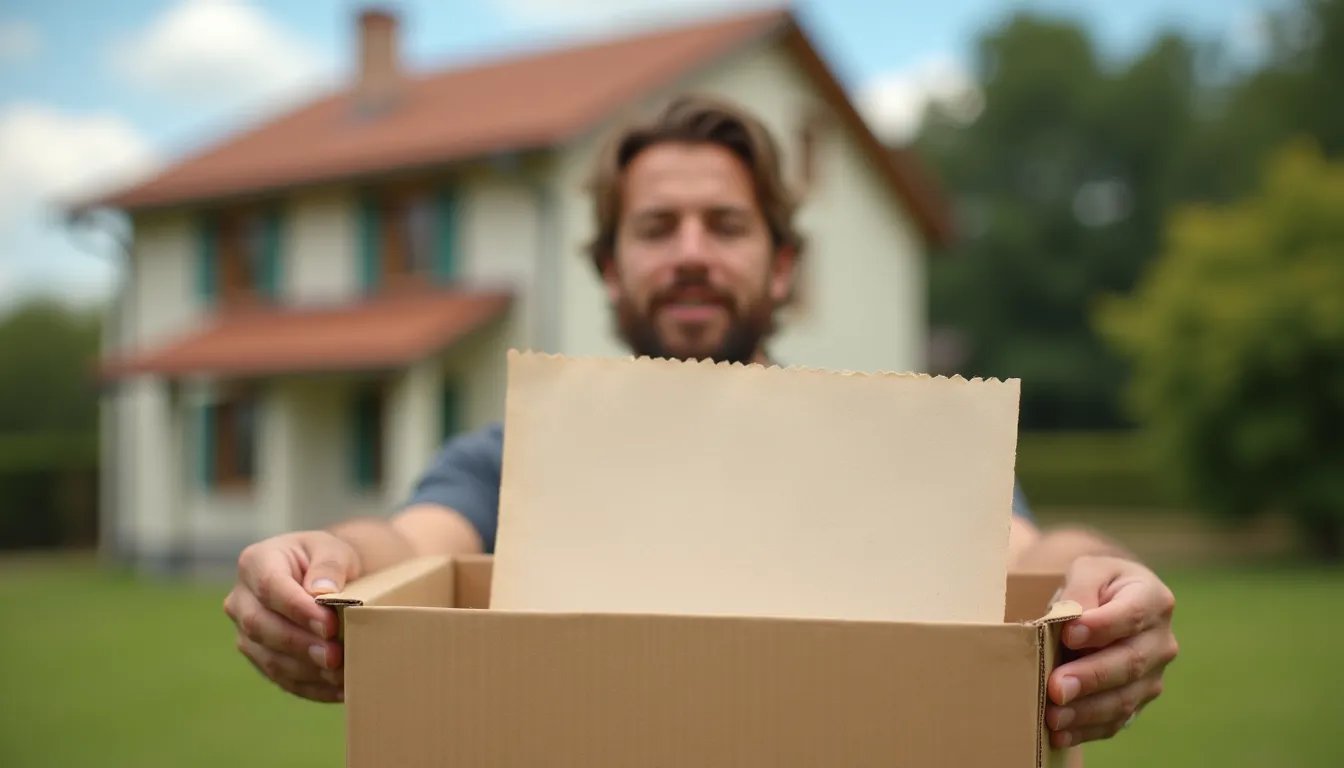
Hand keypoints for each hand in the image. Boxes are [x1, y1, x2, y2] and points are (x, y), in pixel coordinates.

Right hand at [223, 531, 361, 701]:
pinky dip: (310, 687)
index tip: (329, 625)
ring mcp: (245, 632)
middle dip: (300, 644)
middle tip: (335, 656)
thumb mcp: (333, 550)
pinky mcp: (260, 657)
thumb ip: (329, 565)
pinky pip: (280, 678)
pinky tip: (338, 689)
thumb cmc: (326, 561)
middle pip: (261, 626)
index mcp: (255, 563)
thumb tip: (321, 591)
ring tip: (340, 674)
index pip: (269, 587)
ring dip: (306, 670)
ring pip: (268, 658)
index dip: (298, 609)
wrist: (323, 579)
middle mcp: (241, 599)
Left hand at [1045, 555, 1177, 747]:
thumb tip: (1071, 619)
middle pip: (1130, 663)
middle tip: (1056, 687)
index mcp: (1154, 600)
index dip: (1102, 626)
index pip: (1132, 615)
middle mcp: (1161, 641)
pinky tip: (1060, 734)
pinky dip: (1087, 730)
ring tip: (1053, 715)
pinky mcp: (1138, 699)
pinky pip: (1117, 720)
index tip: (1069, 634)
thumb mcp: (1088, 570)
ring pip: (1125, 698)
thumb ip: (1080, 588)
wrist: (1111, 602)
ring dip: (1087, 711)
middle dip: (1091, 678)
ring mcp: (1153, 675)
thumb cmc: (1097, 584)